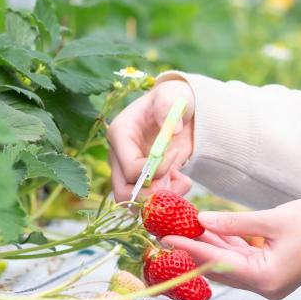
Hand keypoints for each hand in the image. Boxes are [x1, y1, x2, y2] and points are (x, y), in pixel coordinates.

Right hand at [107, 77, 195, 202]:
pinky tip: (180, 180)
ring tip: (181, 180)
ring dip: (162, 200)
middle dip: (153, 195)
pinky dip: (168, 200)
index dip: (155, 170)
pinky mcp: (142, 180)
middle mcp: (119, 157)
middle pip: (124, 193)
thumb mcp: (171, 96)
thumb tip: (174, 129)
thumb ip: (168, 107)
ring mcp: (128, 171)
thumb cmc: (172, 99)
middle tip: (175, 180)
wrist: (179, 110)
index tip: (174, 154)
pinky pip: (149, 202)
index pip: (130, 168)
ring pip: (135, 203)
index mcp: (120, 134)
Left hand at [160, 199, 300, 299]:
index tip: (166, 238)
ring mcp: (270, 281)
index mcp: (266, 277)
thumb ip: (235, 223)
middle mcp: (265, 286)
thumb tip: (202, 221)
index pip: (217, 263)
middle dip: (194, 250)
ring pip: (230, 265)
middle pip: (220, 269)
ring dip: (209, 248)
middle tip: (166, 235)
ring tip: (182, 230)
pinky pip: (243, 261)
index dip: (190, 248)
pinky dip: (227, 248)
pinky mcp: (274, 272)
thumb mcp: (274, 219)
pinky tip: (208, 232)